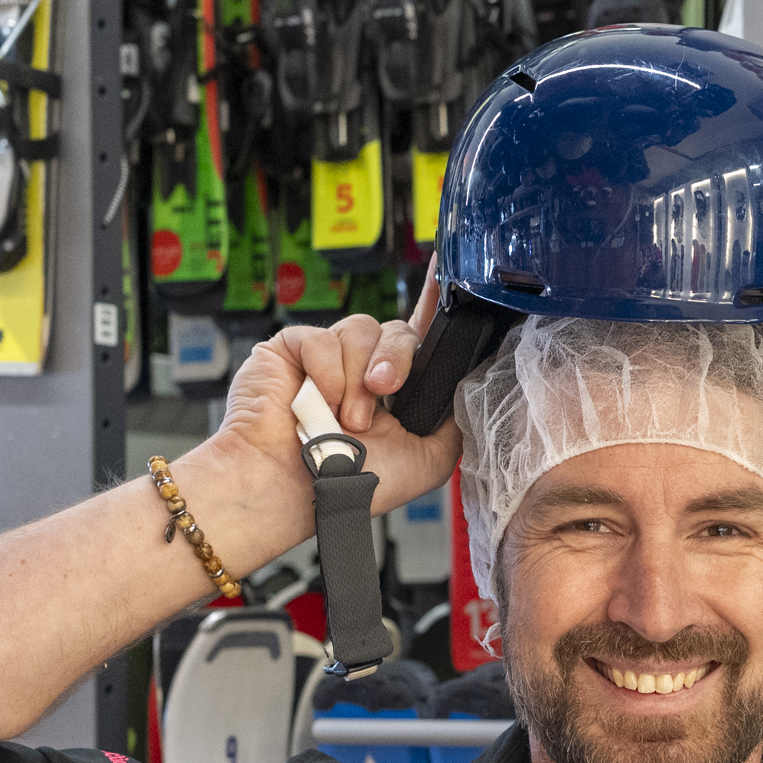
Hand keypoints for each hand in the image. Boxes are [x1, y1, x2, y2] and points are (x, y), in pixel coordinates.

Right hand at [198, 256, 462, 531]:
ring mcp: (327, 355)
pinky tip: (317, 403)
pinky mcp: (292, 347)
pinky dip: (327, 372)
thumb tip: (470, 385)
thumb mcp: (426, 459)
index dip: (434, 301)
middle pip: (398, 329)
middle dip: (396, 361)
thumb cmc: (353, 482)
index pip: (419, 335)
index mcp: (395, 389)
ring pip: (362, 328)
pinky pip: (323, 337)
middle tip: (382, 395)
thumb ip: (452, 421)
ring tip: (345, 418)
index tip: (448, 272)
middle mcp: (362, 367)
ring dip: (358, 378)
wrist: (295, 490)